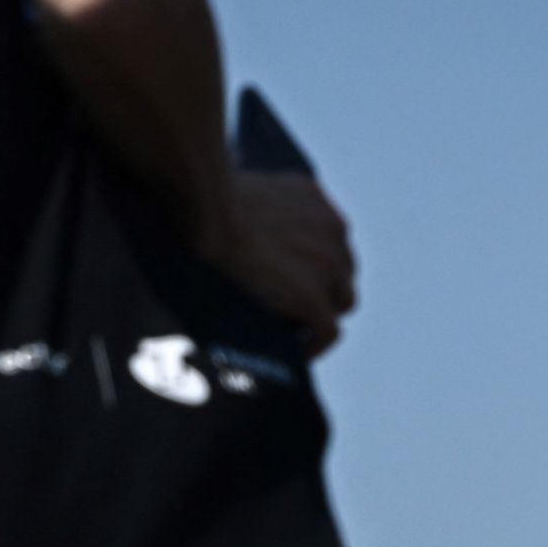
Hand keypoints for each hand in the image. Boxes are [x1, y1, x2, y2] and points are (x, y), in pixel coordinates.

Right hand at [208, 169, 354, 353]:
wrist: (207, 214)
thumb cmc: (205, 203)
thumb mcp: (246, 195)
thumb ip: (260, 213)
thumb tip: (242, 234)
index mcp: (315, 201)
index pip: (329, 242)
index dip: (312, 267)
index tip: (286, 282)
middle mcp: (331, 228)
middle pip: (341, 271)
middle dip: (320, 289)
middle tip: (288, 309)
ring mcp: (327, 263)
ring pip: (340, 301)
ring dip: (318, 315)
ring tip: (291, 331)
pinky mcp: (312, 295)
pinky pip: (328, 331)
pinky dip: (314, 344)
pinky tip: (292, 351)